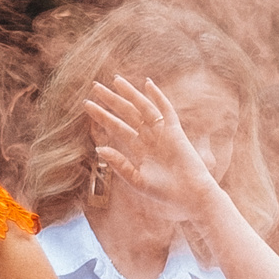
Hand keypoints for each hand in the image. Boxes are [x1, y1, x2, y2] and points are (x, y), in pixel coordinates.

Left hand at [84, 75, 230, 221]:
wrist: (191, 198)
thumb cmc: (167, 194)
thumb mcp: (137, 181)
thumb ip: (120, 165)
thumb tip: (99, 148)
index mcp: (140, 150)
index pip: (117, 128)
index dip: (102, 116)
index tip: (87, 104)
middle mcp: (150, 139)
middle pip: (127, 114)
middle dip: (111, 100)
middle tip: (95, 86)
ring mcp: (163, 134)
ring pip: (143, 109)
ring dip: (130, 94)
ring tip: (115, 80)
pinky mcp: (176, 133)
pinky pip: (166, 111)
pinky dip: (158, 97)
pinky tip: (148, 84)